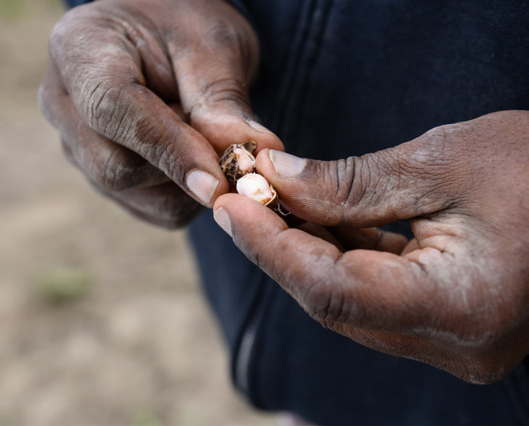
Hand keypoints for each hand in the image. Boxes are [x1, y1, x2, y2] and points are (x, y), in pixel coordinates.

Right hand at [38, 0, 281, 227]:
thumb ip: (222, 101)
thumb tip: (247, 162)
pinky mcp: (102, 178)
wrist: (168, 41)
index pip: (110, 109)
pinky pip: (150, 208)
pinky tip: (197, 158)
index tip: (217, 178)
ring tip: (208, 138)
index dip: (167, 148)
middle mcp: (63, 104)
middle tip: (229, 146)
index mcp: (78, 49)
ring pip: (134, 194)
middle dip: (181, 166)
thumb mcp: (213, 45)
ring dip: (187, 183)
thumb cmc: (186, 31)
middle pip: (114, 166)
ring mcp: (77, 146)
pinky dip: (187, 195)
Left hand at [213, 110, 528, 382]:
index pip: (334, 292)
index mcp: (462, 308)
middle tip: (237, 200)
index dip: (272, 248)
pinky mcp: (444, 320)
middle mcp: (455, 343)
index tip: (230, 206)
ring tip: (265, 203)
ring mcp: (450, 339)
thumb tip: (275, 181)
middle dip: (278, 248)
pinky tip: (310, 219)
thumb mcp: (443, 161)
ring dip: (303, 250)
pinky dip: (336, 256)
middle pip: (333, 302)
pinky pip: (372, 293)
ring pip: (347, 300)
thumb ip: (350, 183)